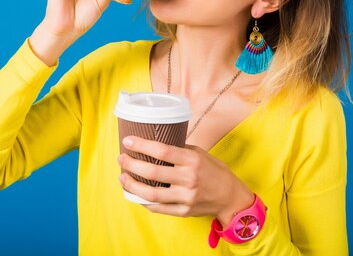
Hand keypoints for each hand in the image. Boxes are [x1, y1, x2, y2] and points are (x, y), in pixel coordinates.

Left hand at [117, 136, 254, 226]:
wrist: (230, 196)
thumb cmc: (213, 171)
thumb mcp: (200, 153)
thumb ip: (179, 150)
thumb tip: (155, 143)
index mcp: (192, 160)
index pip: (162, 151)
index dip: (142, 145)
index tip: (128, 141)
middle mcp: (189, 179)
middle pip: (152, 172)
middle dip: (131, 164)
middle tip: (122, 159)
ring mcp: (186, 197)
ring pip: (151, 194)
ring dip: (132, 185)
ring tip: (123, 177)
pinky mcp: (183, 211)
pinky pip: (158, 208)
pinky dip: (143, 201)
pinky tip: (136, 194)